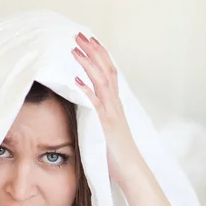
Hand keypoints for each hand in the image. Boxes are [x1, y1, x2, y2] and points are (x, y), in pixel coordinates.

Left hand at [72, 33, 143, 185]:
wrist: (130, 170)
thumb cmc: (115, 153)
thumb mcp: (104, 128)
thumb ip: (96, 114)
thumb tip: (81, 104)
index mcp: (114, 103)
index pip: (108, 72)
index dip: (99, 54)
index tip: (88, 40)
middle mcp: (114, 104)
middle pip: (105, 70)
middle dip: (92, 51)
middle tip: (78, 34)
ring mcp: (111, 113)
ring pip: (101, 81)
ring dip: (88, 63)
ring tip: (74, 49)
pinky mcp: (106, 125)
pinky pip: (96, 105)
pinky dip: (86, 91)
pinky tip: (76, 81)